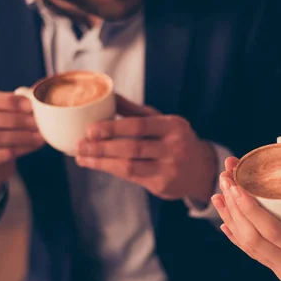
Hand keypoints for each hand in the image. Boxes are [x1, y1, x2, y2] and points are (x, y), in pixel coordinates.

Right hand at [0, 91, 44, 196]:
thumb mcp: (0, 113)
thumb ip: (14, 104)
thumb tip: (36, 98)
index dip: (11, 101)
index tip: (32, 106)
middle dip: (16, 119)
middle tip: (37, 122)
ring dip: (21, 136)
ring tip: (40, 135)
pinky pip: (1, 154)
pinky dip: (22, 148)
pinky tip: (34, 145)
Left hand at [75, 96, 216, 201]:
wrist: (201, 169)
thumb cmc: (175, 140)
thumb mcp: (161, 122)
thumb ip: (135, 111)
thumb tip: (108, 95)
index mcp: (173, 126)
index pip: (139, 126)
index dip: (113, 128)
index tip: (90, 129)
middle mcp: (174, 147)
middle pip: (132, 148)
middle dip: (101, 147)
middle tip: (80, 145)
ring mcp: (169, 168)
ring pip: (129, 166)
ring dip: (101, 162)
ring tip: (82, 157)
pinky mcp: (163, 185)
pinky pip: (132, 177)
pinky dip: (112, 170)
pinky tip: (98, 165)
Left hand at [211, 150, 280, 280]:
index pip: (274, 232)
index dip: (252, 210)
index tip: (238, 187)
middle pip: (253, 236)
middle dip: (235, 206)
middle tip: (226, 178)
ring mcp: (280, 271)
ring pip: (247, 244)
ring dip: (230, 217)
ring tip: (218, 193)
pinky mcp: (275, 271)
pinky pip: (251, 252)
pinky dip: (235, 235)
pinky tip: (225, 219)